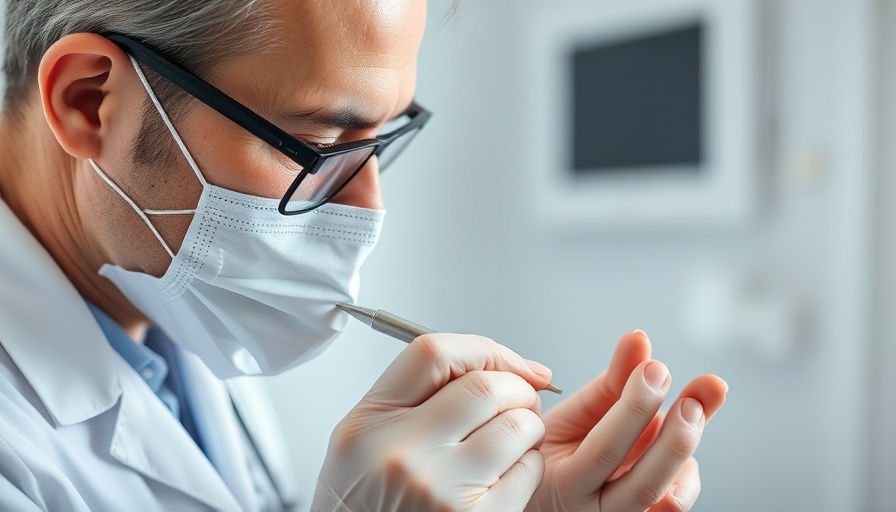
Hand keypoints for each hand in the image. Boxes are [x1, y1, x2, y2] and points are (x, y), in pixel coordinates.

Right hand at [311, 333, 554, 511]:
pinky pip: (529, 470)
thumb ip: (409, 399)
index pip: (432, 354)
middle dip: (518, 387)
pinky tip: (506, 476)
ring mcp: (439, 491)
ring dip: (529, 426)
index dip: (482, 349)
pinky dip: (529, 465)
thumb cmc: (366, 510)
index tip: (507, 361)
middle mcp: (399, 455)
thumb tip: (492, 365)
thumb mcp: (361, 445)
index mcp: (367, 427)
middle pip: (484, 387)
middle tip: (520, 400)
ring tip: (513, 440)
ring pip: (517, 426)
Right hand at [526, 331, 727, 511]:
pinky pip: (671, 507)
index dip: (633, 408)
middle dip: (674, 439)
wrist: (552, 494)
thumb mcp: (575, 415)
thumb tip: (639, 339)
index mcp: (564, 485)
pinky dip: (687, 479)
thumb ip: (612, 382)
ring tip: (699, 406)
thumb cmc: (558, 451)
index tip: (654, 368)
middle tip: (692, 400)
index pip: (604, 450)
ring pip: (664, 499)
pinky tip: (690, 448)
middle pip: (644, 484)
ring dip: (686, 452)